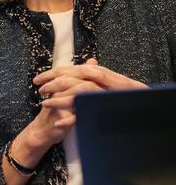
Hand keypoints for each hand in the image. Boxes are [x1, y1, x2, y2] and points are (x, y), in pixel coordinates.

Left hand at [33, 58, 147, 111]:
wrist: (146, 108)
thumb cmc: (124, 94)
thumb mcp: (110, 81)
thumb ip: (96, 73)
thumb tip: (89, 62)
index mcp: (99, 74)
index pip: (72, 70)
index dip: (53, 73)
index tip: (37, 79)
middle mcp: (101, 82)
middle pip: (73, 79)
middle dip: (54, 85)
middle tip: (40, 90)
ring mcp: (104, 97)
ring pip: (79, 95)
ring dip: (60, 100)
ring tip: (45, 104)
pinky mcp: (105, 112)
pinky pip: (87, 115)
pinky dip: (72, 119)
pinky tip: (59, 122)